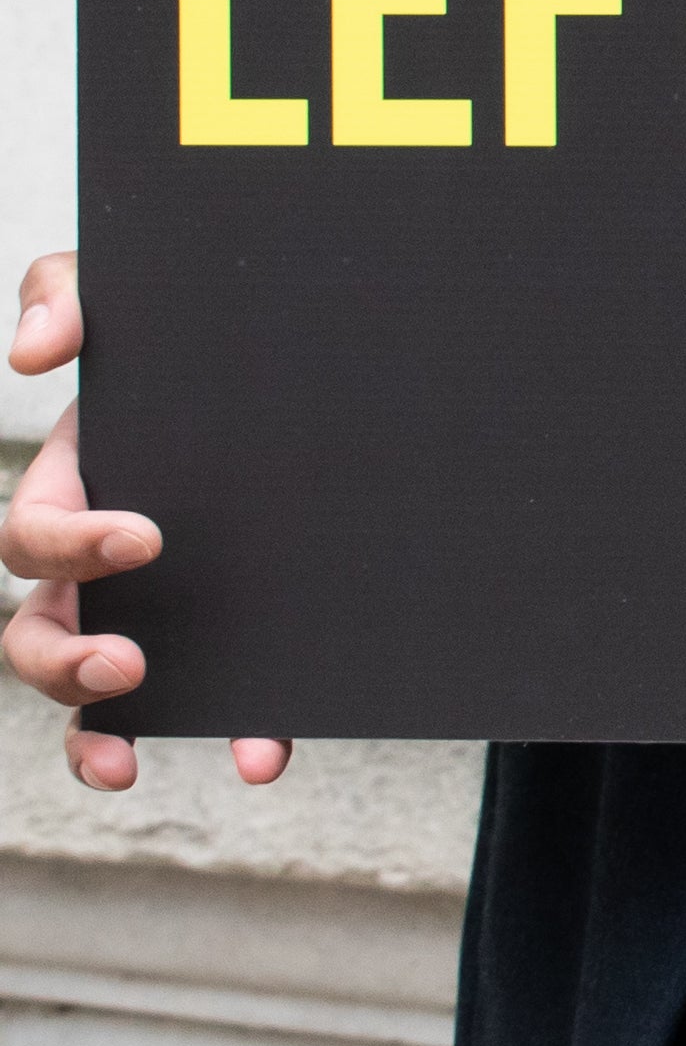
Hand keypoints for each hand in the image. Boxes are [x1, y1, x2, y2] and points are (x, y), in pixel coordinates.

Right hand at [4, 254, 293, 792]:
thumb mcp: (126, 292)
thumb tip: (35, 351)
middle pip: (37, 636)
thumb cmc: (185, 334)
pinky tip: (263, 752)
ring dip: (100, 728)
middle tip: (129, 663)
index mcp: (73, 490)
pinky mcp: (219, 635)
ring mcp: (151, 606)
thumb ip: (65, 293)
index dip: (74, 545)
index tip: (147, 535)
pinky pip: (202, 701)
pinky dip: (225, 731)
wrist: (291, 359)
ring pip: (92, 693)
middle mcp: (98, 565)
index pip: (36, 539)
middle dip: (64, 663)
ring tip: (135, 749)